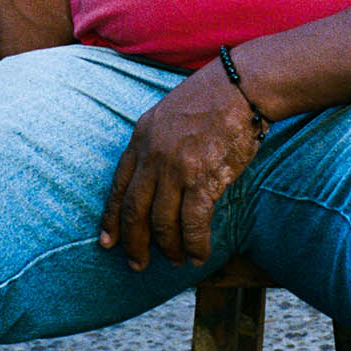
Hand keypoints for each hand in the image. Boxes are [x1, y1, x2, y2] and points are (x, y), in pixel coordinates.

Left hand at [99, 64, 260, 269]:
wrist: (242, 86)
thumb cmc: (212, 97)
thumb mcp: (168, 113)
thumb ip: (155, 143)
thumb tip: (154, 177)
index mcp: (141, 138)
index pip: (119, 187)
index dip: (112, 218)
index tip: (108, 242)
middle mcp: (153, 156)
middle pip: (135, 211)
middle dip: (134, 243)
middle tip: (138, 264)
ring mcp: (176, 169)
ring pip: (163, 223)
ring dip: (169, 248)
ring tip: (177, 260)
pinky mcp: (203, 178)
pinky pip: (193, 224)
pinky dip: (195, 244)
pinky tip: (199, 254)